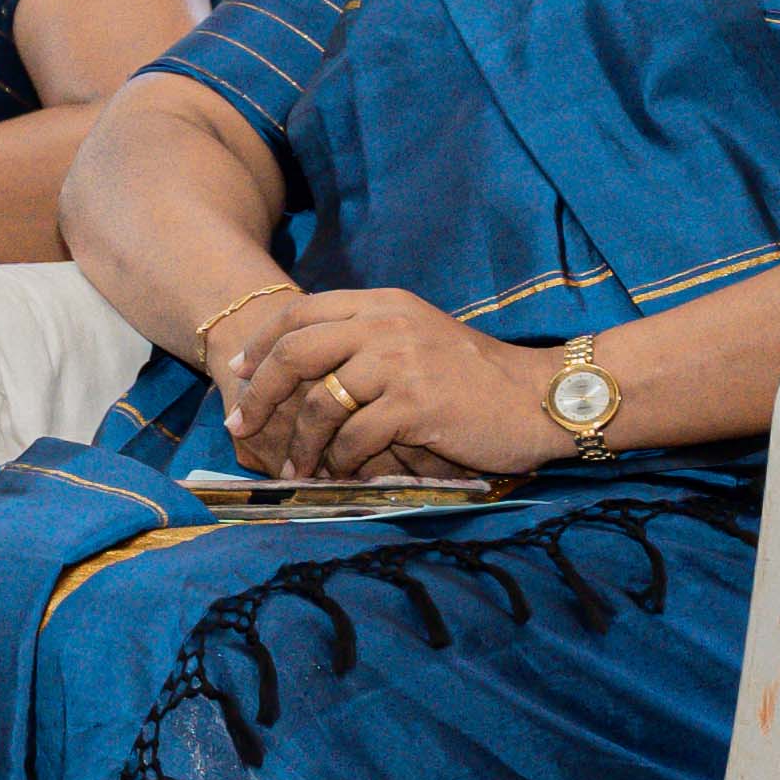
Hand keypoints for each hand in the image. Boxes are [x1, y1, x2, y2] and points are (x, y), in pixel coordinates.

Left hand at [229, 287, 553, 480]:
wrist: (542, 397)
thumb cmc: (476, 377)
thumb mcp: (417, 338)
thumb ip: (366, 342)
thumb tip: (301, 371)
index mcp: (382, 305)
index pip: (300, 312)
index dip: (260, 343)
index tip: (238, 372)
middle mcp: (387, 325)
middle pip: (295, 352)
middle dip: (258, 395)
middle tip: (241, 427)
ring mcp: (401, 363)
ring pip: (321, 402)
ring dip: (300, 443)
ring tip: (294, 469)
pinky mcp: (417, 404)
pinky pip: (355, 437)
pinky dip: (341, 461)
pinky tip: (341, 474)